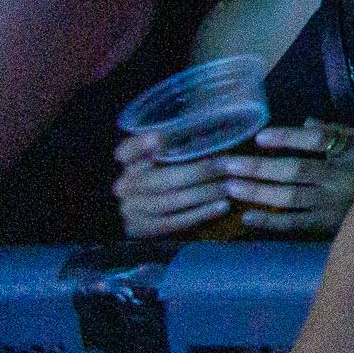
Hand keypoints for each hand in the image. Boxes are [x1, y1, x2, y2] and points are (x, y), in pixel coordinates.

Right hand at [112, 132, 235, 237]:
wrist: (163, 203)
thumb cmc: (178, 166)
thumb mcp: (177, 149)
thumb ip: (184, 139)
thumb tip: (215, 124)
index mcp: (129, 159)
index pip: (127, 151)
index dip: (140, 145)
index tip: (160, 138)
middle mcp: (125, 183)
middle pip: (156, 179)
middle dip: (195, 173)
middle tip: (225, 167)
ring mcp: (130, 208)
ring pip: (166, 202)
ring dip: (201, 195)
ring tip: (228, 187)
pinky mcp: (141, 228)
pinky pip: (171, 223)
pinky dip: (199, 214)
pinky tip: (223, 206)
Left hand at [211, 119, 353, 234]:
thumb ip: (340, 130)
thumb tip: (306, 120)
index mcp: (352, 151)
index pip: (316, 140)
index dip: (288, 137)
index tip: (260, 136)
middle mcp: (340, 177)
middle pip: (293, 170)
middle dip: (258, 167)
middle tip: (226, 164)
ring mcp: (333, 204)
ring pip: (288, 198)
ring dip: (257, 192)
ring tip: (230, 186)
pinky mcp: (329, 227)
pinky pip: (295, 225)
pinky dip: (270, 223)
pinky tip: (247, 217)